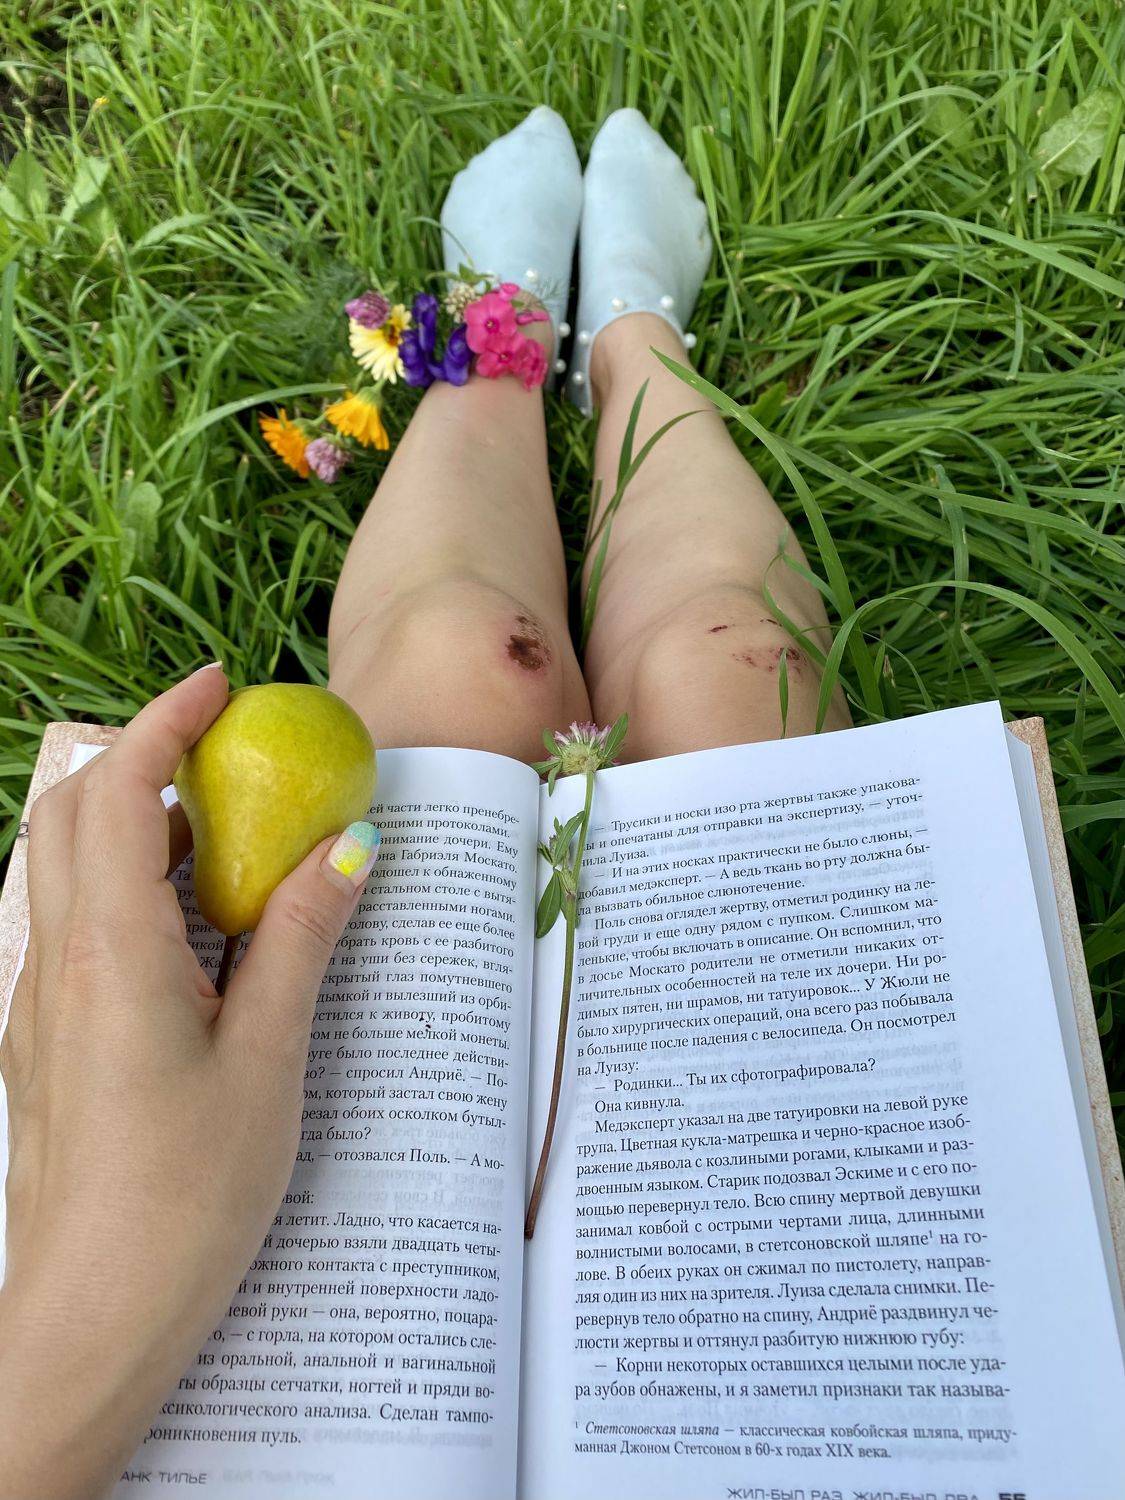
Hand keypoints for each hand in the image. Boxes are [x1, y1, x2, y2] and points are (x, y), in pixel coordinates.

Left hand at [0, 667, 377, 1499]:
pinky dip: (126, 885)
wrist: (89, 1318)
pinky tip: (195, 930)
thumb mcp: (268, 1063)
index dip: (163, 722)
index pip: (118, 793)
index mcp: (111, 954)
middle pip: (68, 813)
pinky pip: (75, 925)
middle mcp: (59, 962)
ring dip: (134, 823)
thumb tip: (349, 848)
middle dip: (141, 758)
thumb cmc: (184, 1201)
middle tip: (228, 753)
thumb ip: (301, 942)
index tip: (221, 684)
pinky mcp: (47, 1039)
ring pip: (64, 868)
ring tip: (227, 837)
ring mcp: (41, 1002)